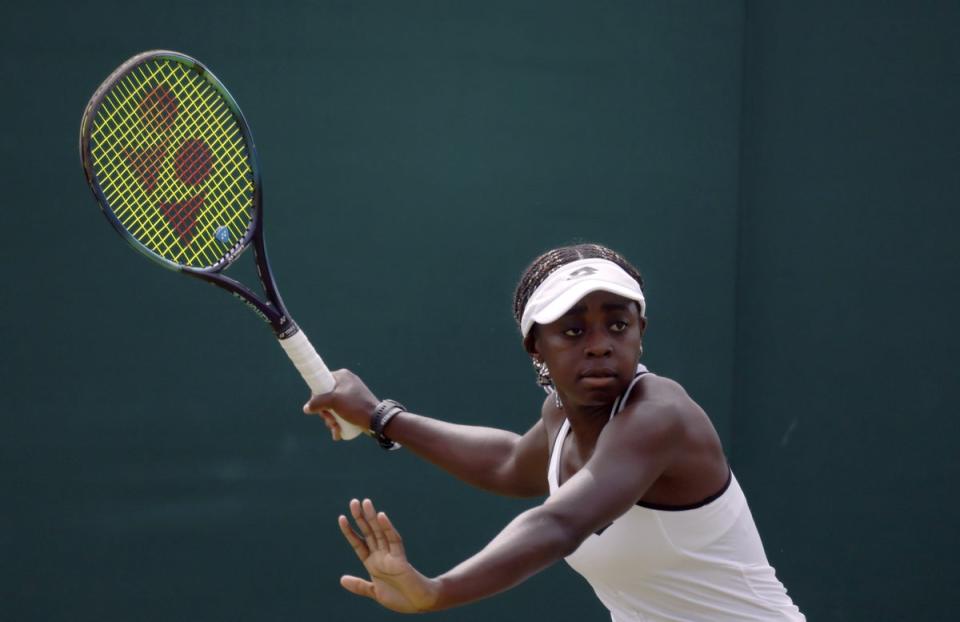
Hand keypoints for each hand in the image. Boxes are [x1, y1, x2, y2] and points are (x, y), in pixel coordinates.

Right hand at [302, 370, 378, 439]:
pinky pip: (341, 413)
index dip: (317, 395)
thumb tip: (306, 408)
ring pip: (333, 408)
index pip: (322, 382)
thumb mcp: (334, 401)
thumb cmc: (355, 406)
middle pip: (326, 398)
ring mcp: (351, 396)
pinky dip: (338, 422)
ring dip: (331, 420)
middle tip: (329, 420)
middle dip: (326, 413)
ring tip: (336, 428)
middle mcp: (346, 384)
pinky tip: (338, 432)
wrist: (377, 419)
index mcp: (342, 376)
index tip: (318, 406)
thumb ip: (317, 402)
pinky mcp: (354, 407)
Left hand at [338, 498, 439, 612]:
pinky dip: (388, 528)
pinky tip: (381, 516)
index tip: (341, 517)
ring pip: (380, 532)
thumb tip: (342, 579)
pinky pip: (394, 540)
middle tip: (354, 501)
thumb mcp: (374, 592)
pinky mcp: (400, 558)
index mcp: (373, 563)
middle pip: (369, 533)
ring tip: (366, 502)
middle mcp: (381, 556)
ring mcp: (390, 556)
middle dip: (361, 518)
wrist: (417, 604)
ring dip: (372, 518)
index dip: (350, 531)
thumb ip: (359, 585)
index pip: (359, 543)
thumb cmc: (399, 598)